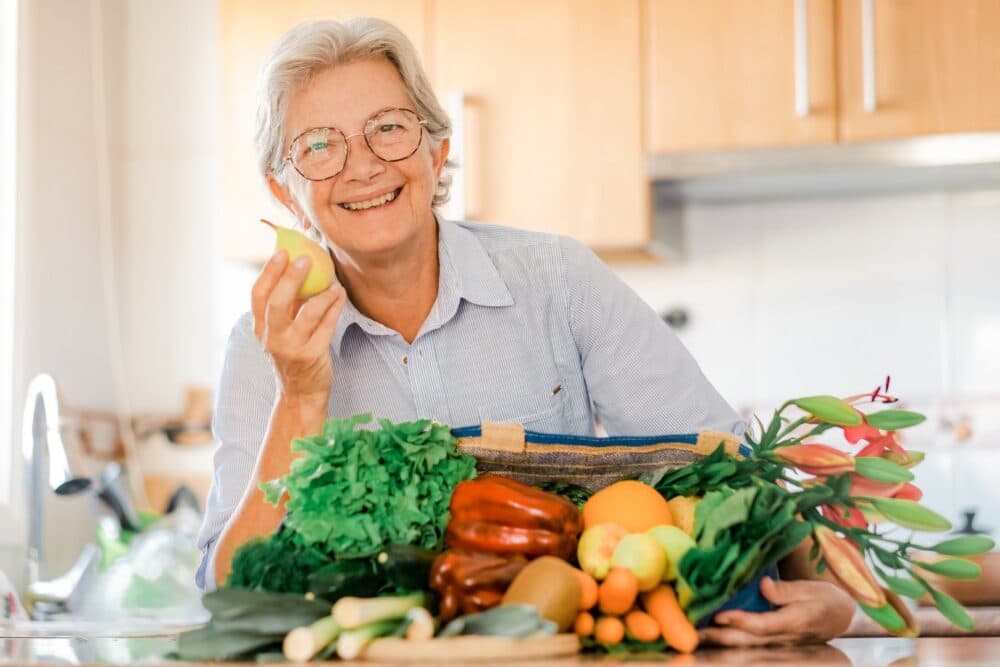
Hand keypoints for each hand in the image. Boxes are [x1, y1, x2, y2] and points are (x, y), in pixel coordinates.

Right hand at [251, 249, 346, 402]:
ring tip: (333, 281)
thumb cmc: (293, 354)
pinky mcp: (312, 356)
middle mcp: (272, 338)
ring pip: (307, 314)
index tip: (281, 252)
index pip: (258, 295)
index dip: (268, 272)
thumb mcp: (281, 331)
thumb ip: (287, 304)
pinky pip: (326, 325)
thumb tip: (298, 266)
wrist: (301, 393)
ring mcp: (292, 348)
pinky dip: (334, 307)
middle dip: (291, 278)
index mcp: (260, 328)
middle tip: (305, 259)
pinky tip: (339, 295)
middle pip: (277, 303)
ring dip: (322, 294)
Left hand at [699, 577, 854, 646]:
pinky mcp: (773, 640)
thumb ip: (787, 590)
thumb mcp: (811, 590)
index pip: (761, 625)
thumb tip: (764, 585)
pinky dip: (730, 638)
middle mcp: (783, 636)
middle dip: (721, 637)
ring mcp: (777, 641)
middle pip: (748, 640)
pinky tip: (714, 632)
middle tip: (696, 632)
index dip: (740, 621)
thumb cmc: (826, 600)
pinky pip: (749, 641)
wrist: (842, 617)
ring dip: (721, 640)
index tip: (720, 614)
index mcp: (793, 622)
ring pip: (746, 643)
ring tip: (698, 633)